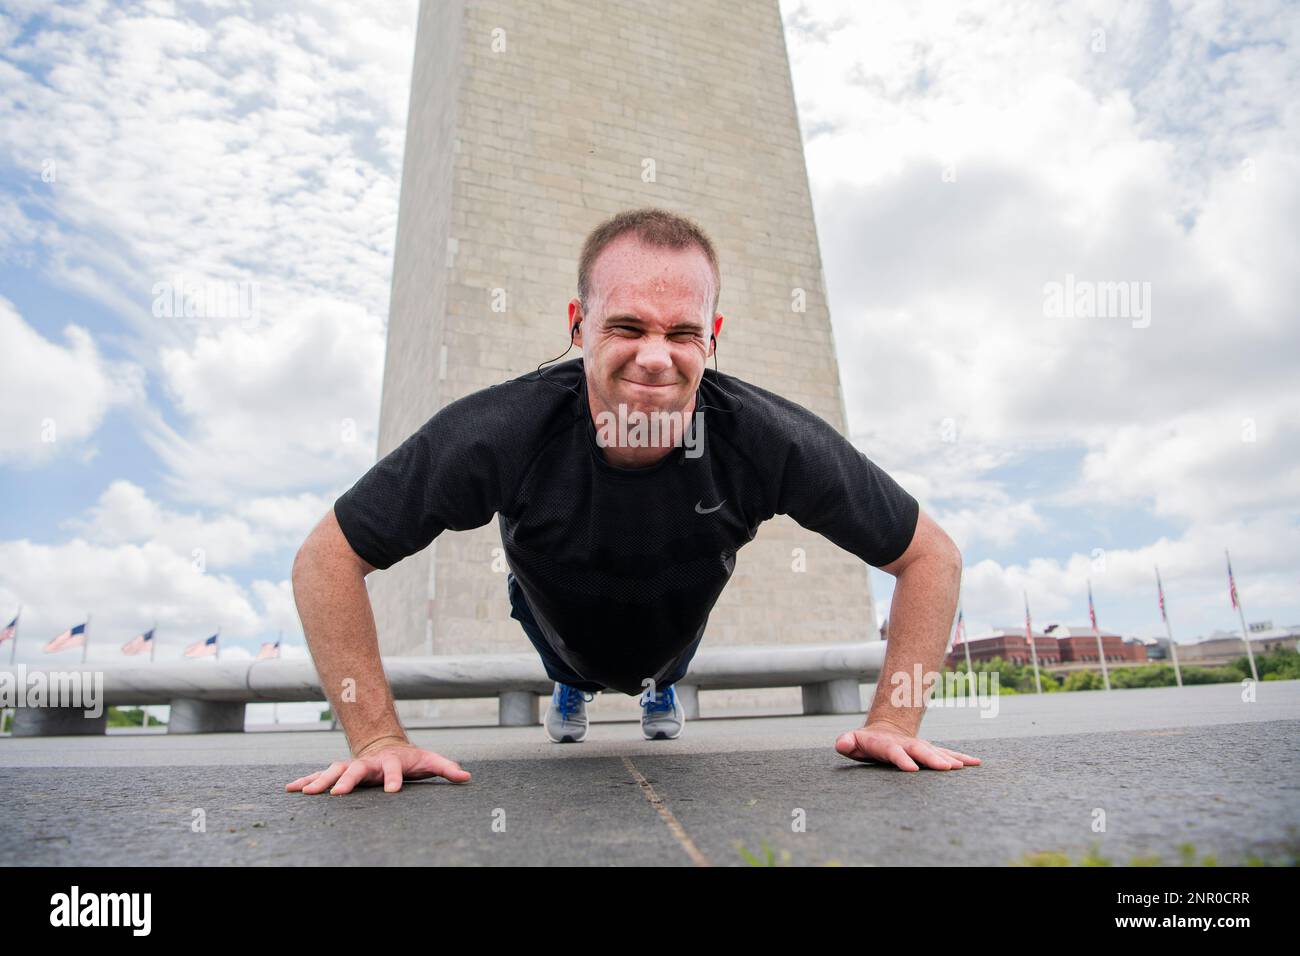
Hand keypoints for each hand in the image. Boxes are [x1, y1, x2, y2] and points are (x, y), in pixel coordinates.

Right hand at [285, 737, 471, 794]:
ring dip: (319, 781)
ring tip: (305, 792)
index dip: (395, 779)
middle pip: (356, 770)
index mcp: (391, 761)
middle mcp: (368, 763)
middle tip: (336, 793)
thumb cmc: (409, 758)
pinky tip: (290, 789)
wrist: (384, 744)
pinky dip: (305, 781)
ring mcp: (351, 766)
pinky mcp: (338, 772)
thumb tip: (467, 777)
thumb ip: (446, 768)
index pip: (394, 770)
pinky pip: (319, 776)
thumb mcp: (429, 761)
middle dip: (346, 780)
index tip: (394, 790)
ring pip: (333, 771)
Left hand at [835, 721, 980, 771]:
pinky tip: (975, 763)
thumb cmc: (866, 742)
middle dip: (932, 759)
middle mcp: (907, 744)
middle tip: (946, 768)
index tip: (912, 768)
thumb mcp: (852, 742)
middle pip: (920, 751)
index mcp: (887, 744)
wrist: (885, 730)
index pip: (894, 752)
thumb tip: (841, 743)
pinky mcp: (930, 751)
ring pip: (936, 752)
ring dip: (949, 759)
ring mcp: (920, 746)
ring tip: (962, 766)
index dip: (902, 759)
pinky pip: (947, 754)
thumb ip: (846, 742)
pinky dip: (961, 758)